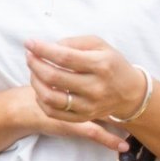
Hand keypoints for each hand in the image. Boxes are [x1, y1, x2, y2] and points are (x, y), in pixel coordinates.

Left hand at [25, 37, 147, 135]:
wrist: (130, 92)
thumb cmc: (111, 63)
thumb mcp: (99, 45)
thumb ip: (73, 42)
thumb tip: (48, 46)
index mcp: (100, 64)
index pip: (64, 57)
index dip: (42, 49)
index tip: (29, 43)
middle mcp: (95, 87)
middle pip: (54, 77)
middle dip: (35, 64)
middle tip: (29, 56)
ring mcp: (89, 105)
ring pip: (50, 97)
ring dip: (35, 82)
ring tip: (33, 71)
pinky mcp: (83, 117)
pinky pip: (54, 112)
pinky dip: (41, 99)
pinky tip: (41, 88)